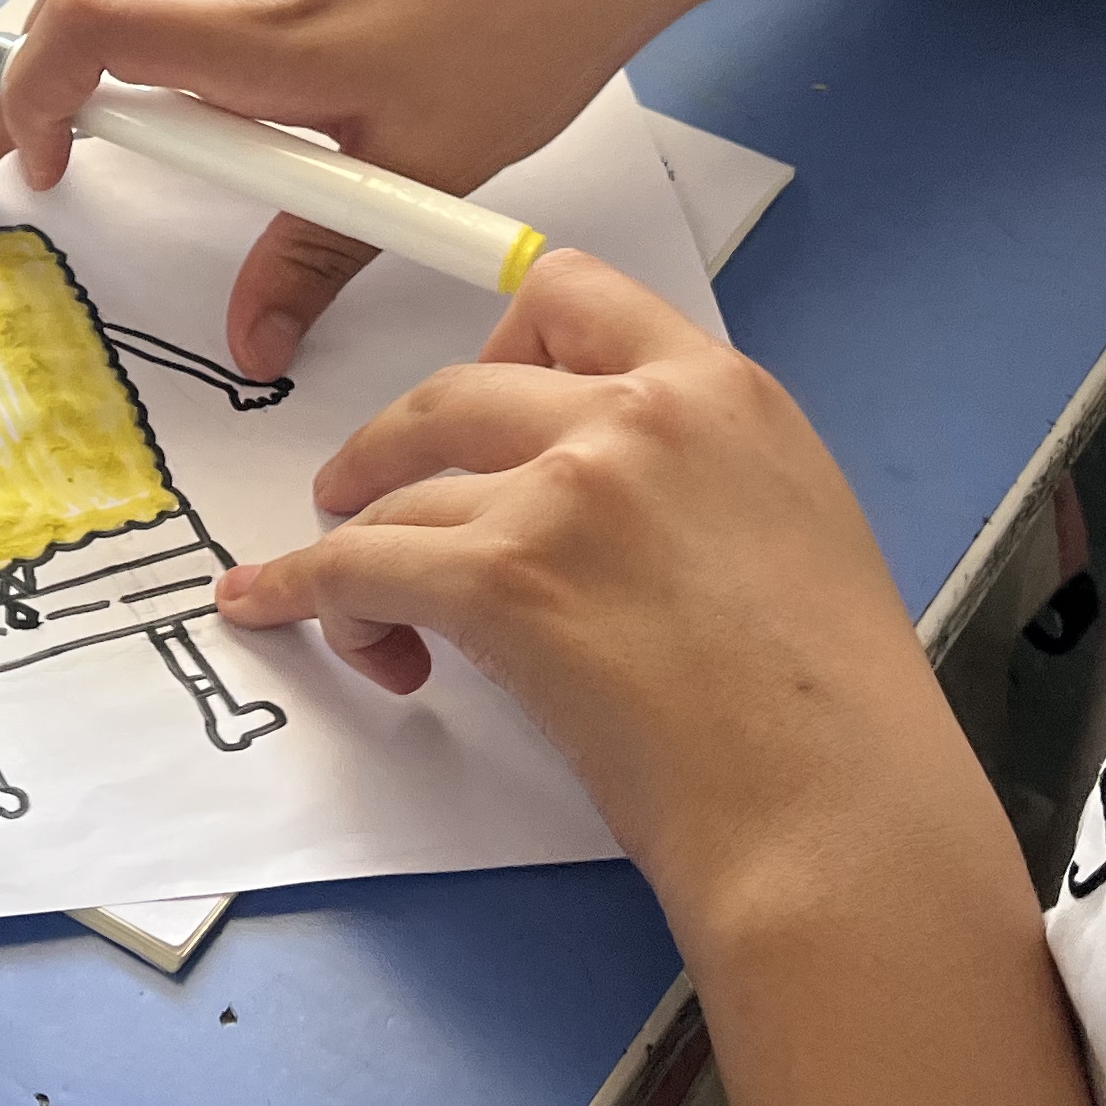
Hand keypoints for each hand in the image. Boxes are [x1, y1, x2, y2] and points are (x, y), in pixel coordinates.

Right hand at [0, 0, 730, 374]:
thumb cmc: (524, 27)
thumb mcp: (421, 165)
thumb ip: (317, 256)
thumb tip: (250, 341)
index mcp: (252, 26)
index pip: (77, 42)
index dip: (20, 107)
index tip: (28, 174)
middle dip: (12, 77)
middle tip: (9, 153)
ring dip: (70, 14)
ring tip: (79, 88)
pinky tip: (172, 8)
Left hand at [212, 252, 941, 930]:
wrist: (831, 810)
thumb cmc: (828, 712)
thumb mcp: (791, 527)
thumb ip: (693, 472)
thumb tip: (601, 497)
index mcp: (723, 392)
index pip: (573, 295)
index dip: (499, 341)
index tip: (470, 401)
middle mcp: (638, 416)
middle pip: (456, 387)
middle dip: (394, 445)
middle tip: (367, 491)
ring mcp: (565, 491)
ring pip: (404, 493)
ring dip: (366, 554)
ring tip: (374, 622)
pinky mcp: (500, 579)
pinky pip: (356, 567)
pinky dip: (303, 591)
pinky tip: (274, 607)